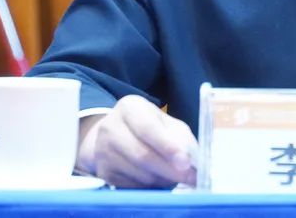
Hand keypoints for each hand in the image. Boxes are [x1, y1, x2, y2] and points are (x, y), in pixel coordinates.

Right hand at [76, 94, 197, 187]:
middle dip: (170, 169)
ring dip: (162, 179)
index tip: (185, 162)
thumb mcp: (164, 122)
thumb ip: (180, 137)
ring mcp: (103, 151)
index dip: (168, 147)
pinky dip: (150, 187)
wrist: (112, 136)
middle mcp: (111, 127)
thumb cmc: (146, 126)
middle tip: (190, 178)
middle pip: (142, 155)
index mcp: (130, 107)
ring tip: (175, 176)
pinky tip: (158, 180)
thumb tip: (193, 160)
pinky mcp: (103, 172)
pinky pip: (131, 186)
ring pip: (139, 174)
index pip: (148, 129)